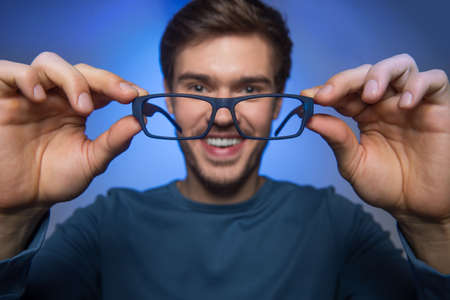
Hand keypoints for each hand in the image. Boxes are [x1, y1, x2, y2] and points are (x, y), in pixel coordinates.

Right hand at [0, 52, 145, 211]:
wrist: (20, 201)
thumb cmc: (53, 178)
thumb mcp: (90, 161)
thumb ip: (113, 142)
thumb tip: (139, 122)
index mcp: (77, 108)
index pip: (101, 86)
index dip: (121, 86)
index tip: (141, 95)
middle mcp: (55, 97)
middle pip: (80, 70)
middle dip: (105, 80)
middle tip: (124, 95)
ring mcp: (29, 95)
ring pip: (49, 63)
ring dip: (72, 79)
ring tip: (83, 108)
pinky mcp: (1, 97)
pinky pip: (8, 72)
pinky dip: (26, 77)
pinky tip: (39, 96)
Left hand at [303, 54, 448, 223]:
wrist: (416, 207)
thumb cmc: (385, 185)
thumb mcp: (353, 164)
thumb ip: (336, 139)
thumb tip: (309, 118)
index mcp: (363, 113)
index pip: (344, 91)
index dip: (326, 90)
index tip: (307, 97)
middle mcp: (386, 103)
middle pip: (367, 73)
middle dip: (344, 80)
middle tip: (328, 96)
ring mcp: (411, 103)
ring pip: (400, 66)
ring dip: (380, 73)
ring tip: (370, 95)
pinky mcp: (438, 108)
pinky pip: (435, 80)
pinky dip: (418, 84)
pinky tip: (404, 104)